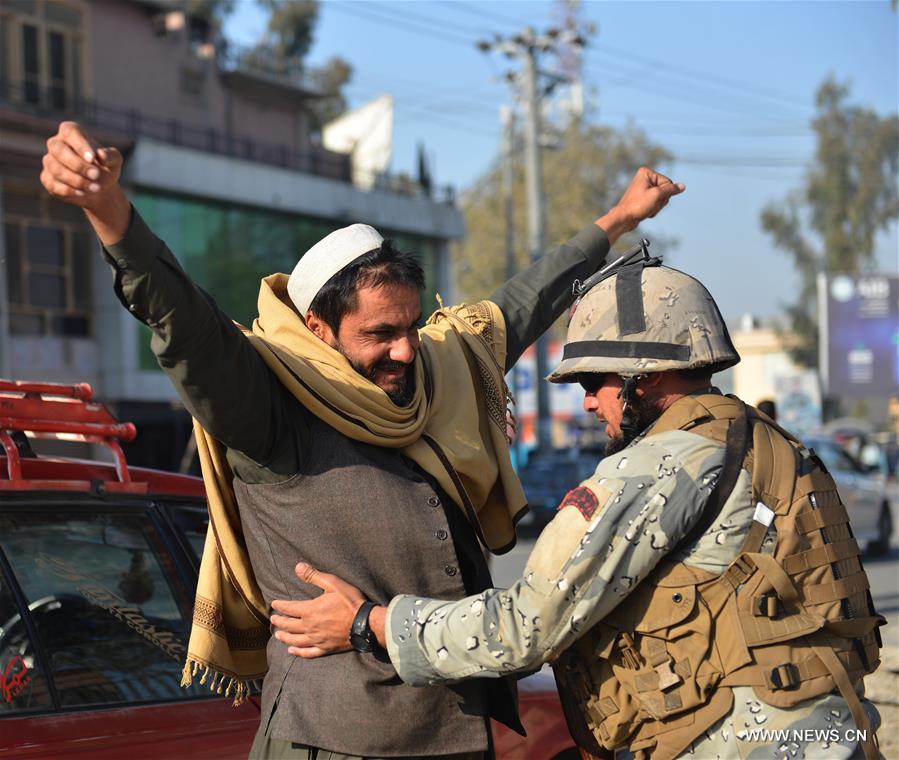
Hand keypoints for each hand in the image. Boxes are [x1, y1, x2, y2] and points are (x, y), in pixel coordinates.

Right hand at [40, 121, 129, 243]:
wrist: (102, 188)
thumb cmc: (108, 169)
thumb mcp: (116, 161)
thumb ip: (112, 156)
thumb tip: (103, 156)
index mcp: (72, 134)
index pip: (70, 131)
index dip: (81, 145)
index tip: (96, 158)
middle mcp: (57, 145)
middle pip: (57, 150)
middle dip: (78, 165)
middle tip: (98, 177)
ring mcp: (49, 162)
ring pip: (55, 168)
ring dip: (76, 179)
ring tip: (95, 187)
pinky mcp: (47, 180)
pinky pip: (52, 184)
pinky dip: (68, 190)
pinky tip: (82, 194)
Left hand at [271, 562, 379, 658]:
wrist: (365, 623)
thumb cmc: (350, 602)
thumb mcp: (333, 583)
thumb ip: (314, 576)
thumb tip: (297, 567)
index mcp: (310, 611)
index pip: (289, 608)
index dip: (280, 606)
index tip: (274, 604)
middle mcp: (310, 627)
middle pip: (289, 626)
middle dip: (279, 622)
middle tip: (273, 619)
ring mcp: (317, 640)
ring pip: (295, 640)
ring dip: (285, 637)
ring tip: (277, 635)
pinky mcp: (325, 648)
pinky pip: (308, 653)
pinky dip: (298, 652)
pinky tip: (292, 651)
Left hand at [596, 167, 684, 243]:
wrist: (623, 219)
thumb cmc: (638, 205)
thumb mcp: (657, 196)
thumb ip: (671, 190)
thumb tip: (682, 186)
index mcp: (646, 173)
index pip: (668, 182)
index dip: (664, 193)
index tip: (652, 199)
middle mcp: (644, 178)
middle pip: (665, 190)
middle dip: (660, 201)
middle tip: (649, 205)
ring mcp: (643, 188)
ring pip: (661, 198)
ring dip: (657, 206)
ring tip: (646, 209)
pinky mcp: (643, 198)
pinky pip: (655, 203)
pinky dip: (653, 209)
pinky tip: (645, 212)